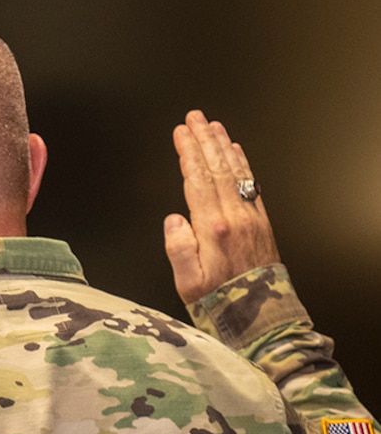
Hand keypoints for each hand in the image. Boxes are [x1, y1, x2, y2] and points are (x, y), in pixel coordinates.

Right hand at [163, 109, 280, 303]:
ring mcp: (250, 217)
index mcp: (213, 229)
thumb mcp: (187, 282)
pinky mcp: (260, 222)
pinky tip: (236, 153)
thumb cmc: (218, 301)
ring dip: (223, 147)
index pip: (198, 180)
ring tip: (214, 126)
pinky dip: (242, 164)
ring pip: (235, 172)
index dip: (188, 153)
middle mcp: (234, 217)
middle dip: (205, 140)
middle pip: (218, 169)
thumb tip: (173, 220)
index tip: (181, 133)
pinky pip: (250, 183)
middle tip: (195, 118)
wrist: (258, 316)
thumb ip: (179, 248)